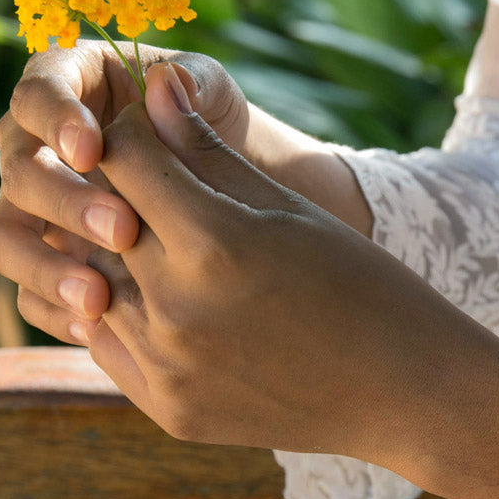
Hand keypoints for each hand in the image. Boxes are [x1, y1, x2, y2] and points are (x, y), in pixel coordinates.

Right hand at [0, 42, 248, 342]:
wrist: (222, 186)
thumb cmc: (210, 124)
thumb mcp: (212, 92)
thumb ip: (196, 81)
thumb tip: (169, 82)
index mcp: (67, 90)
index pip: (36, 95)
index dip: (54, 119)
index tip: (91, 148)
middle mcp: (36, 148)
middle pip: (19, 171)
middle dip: (65, 202)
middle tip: (122, 229)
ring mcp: (37, 210)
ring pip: (6, 237)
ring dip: (44, 267)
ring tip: (96, 296)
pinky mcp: (50, 259)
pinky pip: (27, 290)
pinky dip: (54, 309)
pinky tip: (95, 325)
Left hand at [83, 72, 498, 469]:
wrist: (402, 390)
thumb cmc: (361, 285)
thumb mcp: (290, 209)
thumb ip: (210, 152)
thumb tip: (153, 87)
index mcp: (214, 244)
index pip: (125, 159)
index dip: (134, 136)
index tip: (152, 138)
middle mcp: (176, 310)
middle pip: (100, 221)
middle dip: (120, 196)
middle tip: (153, 191)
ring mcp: (168, 370)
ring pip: (95, 287)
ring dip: (116, 260)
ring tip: (166, 251)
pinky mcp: (170, 411)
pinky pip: (110, 348)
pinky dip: (125, 317)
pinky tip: (168, 304)